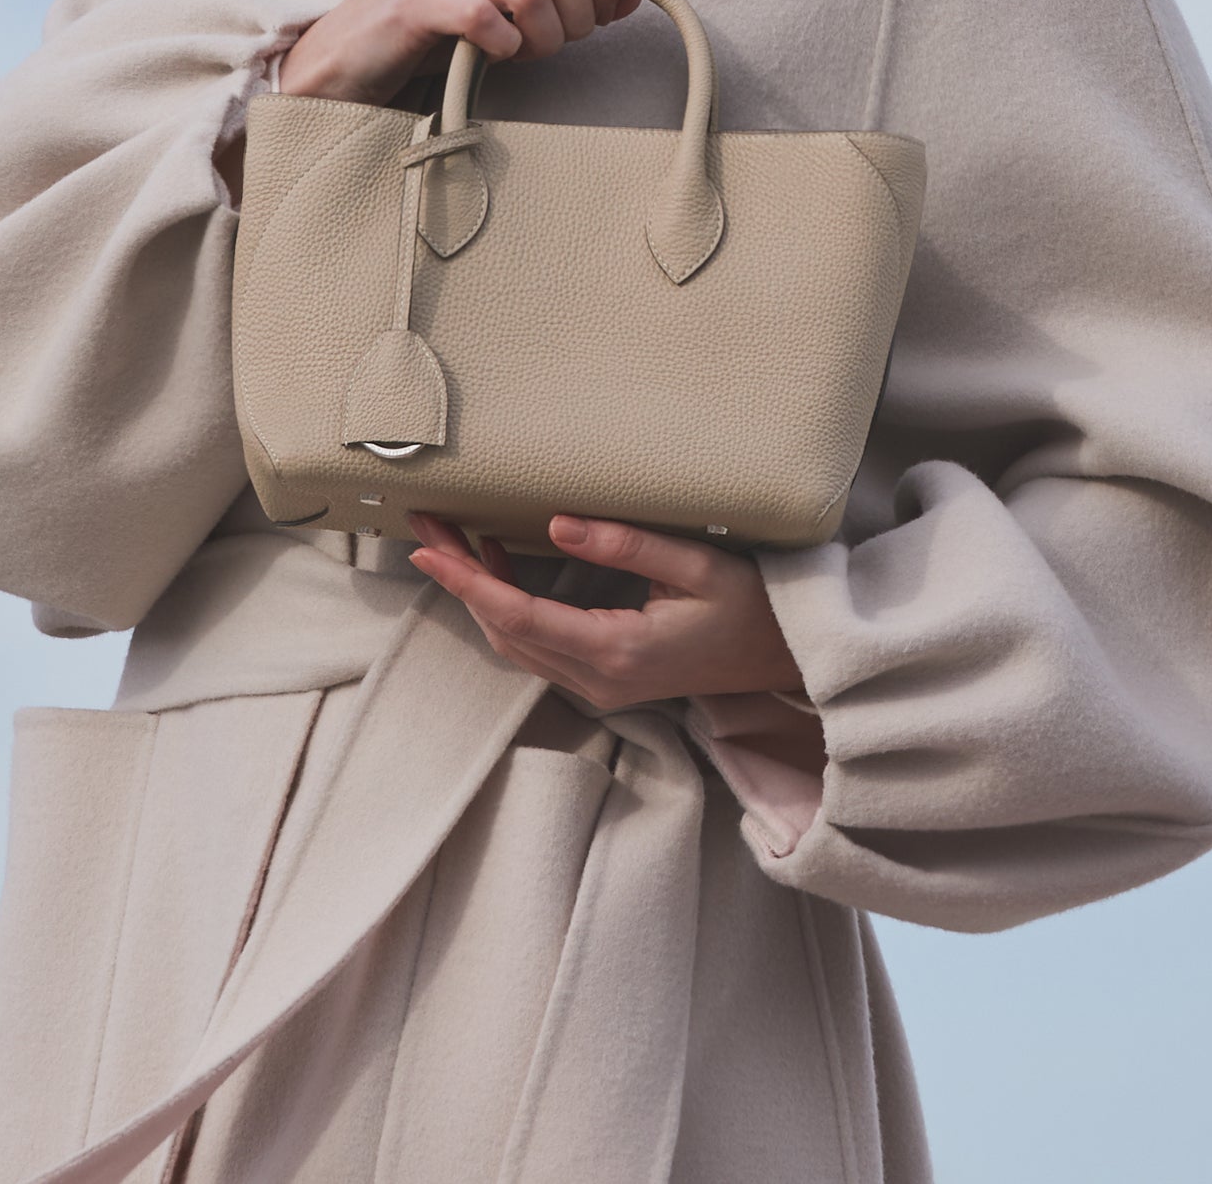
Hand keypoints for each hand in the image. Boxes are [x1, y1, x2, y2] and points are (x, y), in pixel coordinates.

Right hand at [276, 0, 634, 105]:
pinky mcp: (413, 1)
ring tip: (524, 52)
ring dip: (544, 38)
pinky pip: (486, 20)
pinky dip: (505, 47)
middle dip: (578, 17)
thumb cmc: (437, 23)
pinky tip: (493, 55)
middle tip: (556, 44)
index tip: (600, 18)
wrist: (350, 51)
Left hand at [405, 513, 806, 709]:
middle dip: (460, 579)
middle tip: (425, 525)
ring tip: (449, 539)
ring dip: (479, 594)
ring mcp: (601, 687)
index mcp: (618, 650)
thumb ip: (626, 545)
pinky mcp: (605, 680)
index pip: (519, 616)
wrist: (786, 659)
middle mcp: (600, 679)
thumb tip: (555, 525)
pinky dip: (507, 608)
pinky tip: (498, 566)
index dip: (467, 581)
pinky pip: (538, 647)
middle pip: (504, 632)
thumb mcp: (697, 565)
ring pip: (515, 644)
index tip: (427, 548)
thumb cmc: (751, 607)